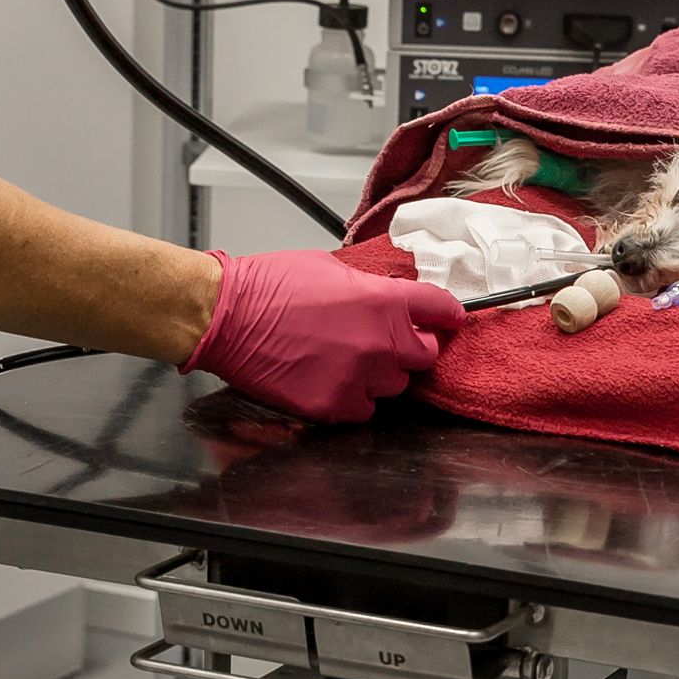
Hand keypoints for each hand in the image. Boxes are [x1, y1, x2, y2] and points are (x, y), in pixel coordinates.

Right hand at [182, 249, 464, 423]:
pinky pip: (363, 410)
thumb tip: (386, 299)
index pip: (440, 309)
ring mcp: (359, 378)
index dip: (447, 314)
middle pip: (424, 356)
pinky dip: (353, 399)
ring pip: (393, 387)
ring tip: (346, 362)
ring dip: (378, 376)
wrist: (227, 317)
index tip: (451, 319)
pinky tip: (331, 382)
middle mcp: (380, 342)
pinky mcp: (333, 406)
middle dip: (409, 348)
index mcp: (383, 301)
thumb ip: (368, 288)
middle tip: (385, 343)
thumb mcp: (330, 268)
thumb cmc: (269, 285)